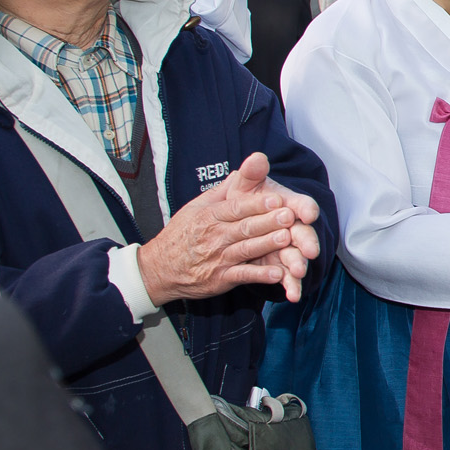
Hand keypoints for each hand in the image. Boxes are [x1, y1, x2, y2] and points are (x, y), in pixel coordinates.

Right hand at [137, 152, 322, 305]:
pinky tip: (278, 274)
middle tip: (290, 215)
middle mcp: (214, 236)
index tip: (276, 199)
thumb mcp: (195, 208)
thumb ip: (222, 191)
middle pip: (245, 227)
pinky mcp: (221, 279)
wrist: (159, 269)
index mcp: (209, 216)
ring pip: (246, 249)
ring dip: (267, 244)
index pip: (236, 208)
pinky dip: (260, 275)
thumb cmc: (182, 234)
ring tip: (287, 239)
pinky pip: (243, 276)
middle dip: (268, 221)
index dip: (256, 204)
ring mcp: (218, 259)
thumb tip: (241, 170)